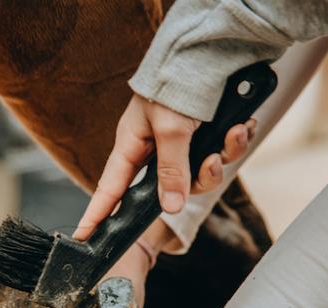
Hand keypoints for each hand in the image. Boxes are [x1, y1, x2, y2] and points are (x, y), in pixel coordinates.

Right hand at [73, 94, 254, 240]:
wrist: (212, 51)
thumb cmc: (176, 82)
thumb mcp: (171, 130)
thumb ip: (170, 171)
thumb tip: (168, 207)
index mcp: (132, 145)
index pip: (110, 189)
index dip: (97, 214)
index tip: (84, 237)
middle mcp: (155, 149)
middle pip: (172, 188)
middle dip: (198, 178)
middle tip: (211, 163)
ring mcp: (181, 144)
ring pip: (202, 173)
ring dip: (223, 156)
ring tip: (234, 134)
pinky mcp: (204, 137)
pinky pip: (220, 155)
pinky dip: (234, 141)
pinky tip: (243, 124)